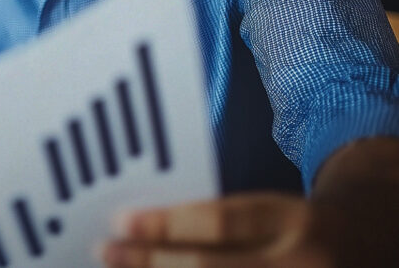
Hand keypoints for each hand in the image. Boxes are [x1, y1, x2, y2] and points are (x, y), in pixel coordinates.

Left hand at [100, 193, 351, 267]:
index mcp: (295, 222)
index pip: (221, 222)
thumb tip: (140, 230)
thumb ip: (219, 223)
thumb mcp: (272, 212)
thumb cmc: (294, 231)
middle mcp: (304, 264)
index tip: (120, 223)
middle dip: (152, 263)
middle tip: (106, 252)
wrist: (369, 249)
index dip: (167, 225)